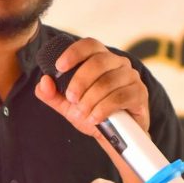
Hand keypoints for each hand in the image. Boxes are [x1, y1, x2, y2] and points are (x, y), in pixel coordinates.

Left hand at [35, 37, 149, 139]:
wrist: (115, 137)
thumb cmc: (93, 114)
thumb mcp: (68, 106)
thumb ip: (52, 95)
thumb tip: (44, 82)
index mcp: (100, 60)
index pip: (89, 45)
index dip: (74, 52)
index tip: (59, 67)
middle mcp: (118, 63)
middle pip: (98, 62)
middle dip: (80, 81)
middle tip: (71, 99)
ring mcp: (131, 77)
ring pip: (108, 81)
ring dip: (91, 99)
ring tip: (83, 113)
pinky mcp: (140, 93)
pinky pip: (120, 97)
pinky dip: (103, 109)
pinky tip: (95, 118)